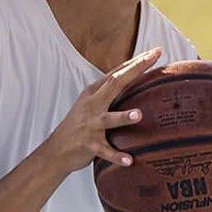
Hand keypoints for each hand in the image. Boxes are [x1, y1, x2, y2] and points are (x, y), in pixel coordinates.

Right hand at [42, 48, 161, 174]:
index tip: (156, 51)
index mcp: (93, 94)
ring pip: (107, 119)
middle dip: (134, 71)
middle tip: (152, 59)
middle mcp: (91, 105)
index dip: (136, 61)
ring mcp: (89, 125)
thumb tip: (134, 80)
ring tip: (138, 115)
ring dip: (123, 117)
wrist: (55, 151)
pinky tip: (129, 160)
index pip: (116, 73)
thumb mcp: (90, 104)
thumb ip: (109, 92)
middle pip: (114, 84)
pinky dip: (116, 156)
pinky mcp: (88, 145)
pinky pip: (104, 151)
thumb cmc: (79, 126)